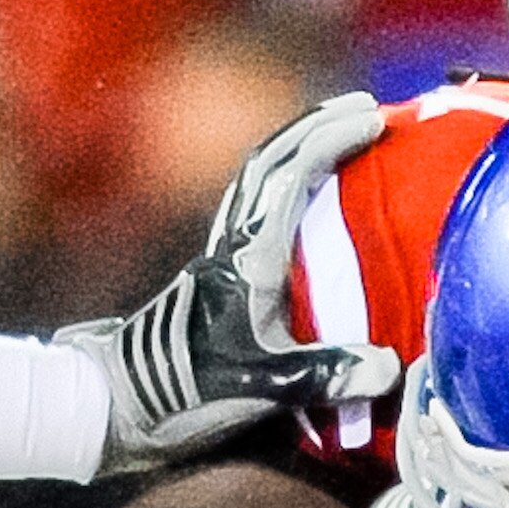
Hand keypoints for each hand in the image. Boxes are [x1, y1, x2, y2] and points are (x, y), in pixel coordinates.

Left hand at [61, 94, 399, 467]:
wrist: (120, 401)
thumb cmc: (183, 391)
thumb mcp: (260, 387)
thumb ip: (324, 377)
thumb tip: (388, 366)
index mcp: (247, 259)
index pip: (290, 179)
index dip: (331, 142)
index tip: (373, 119)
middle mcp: (232, 246)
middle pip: (271, 162)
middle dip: (318, 127)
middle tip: (364, 107)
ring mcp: (222, 256)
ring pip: (258, 179)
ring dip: (297, 148)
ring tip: (336, 134)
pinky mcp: (219, 274)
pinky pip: (255, 208)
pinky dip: (283, 184)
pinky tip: (302, 193)